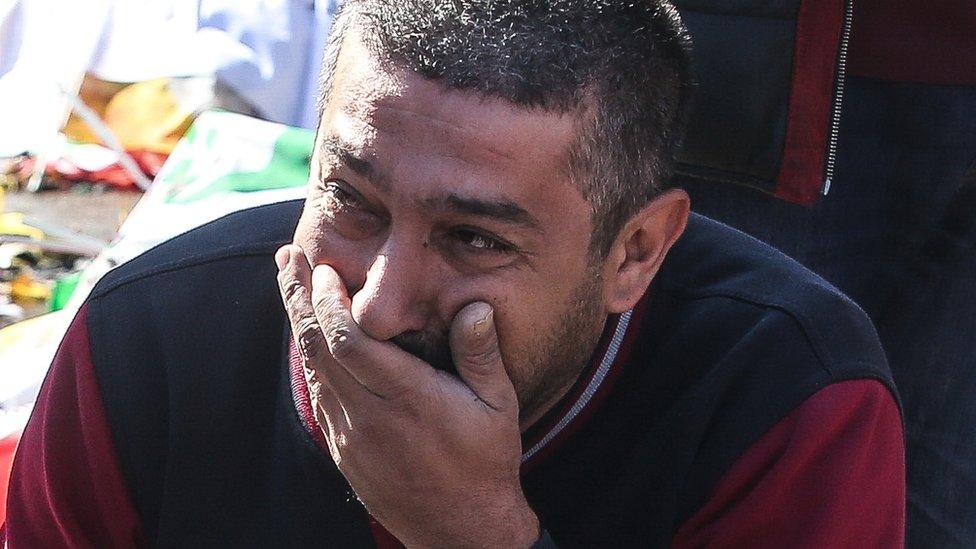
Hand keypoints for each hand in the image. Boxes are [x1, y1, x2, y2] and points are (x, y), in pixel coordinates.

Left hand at [276, 245, 539, 547]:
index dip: (329, 301)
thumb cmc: (484, 463)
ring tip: (290, 282)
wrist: (458, 529)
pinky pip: (318, 395)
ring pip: (312, 370)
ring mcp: (351, 435)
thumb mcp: (497, 407)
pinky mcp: (343, 450)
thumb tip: (473, 306)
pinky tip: (309, 335)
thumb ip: (480, 355)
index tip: (324, 268)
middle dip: (298, 297)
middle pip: (317, 348)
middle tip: (287, 257)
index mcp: (408, 399)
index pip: (349, 342)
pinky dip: (310, 358)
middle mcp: (370, 415)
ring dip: (298, 323)